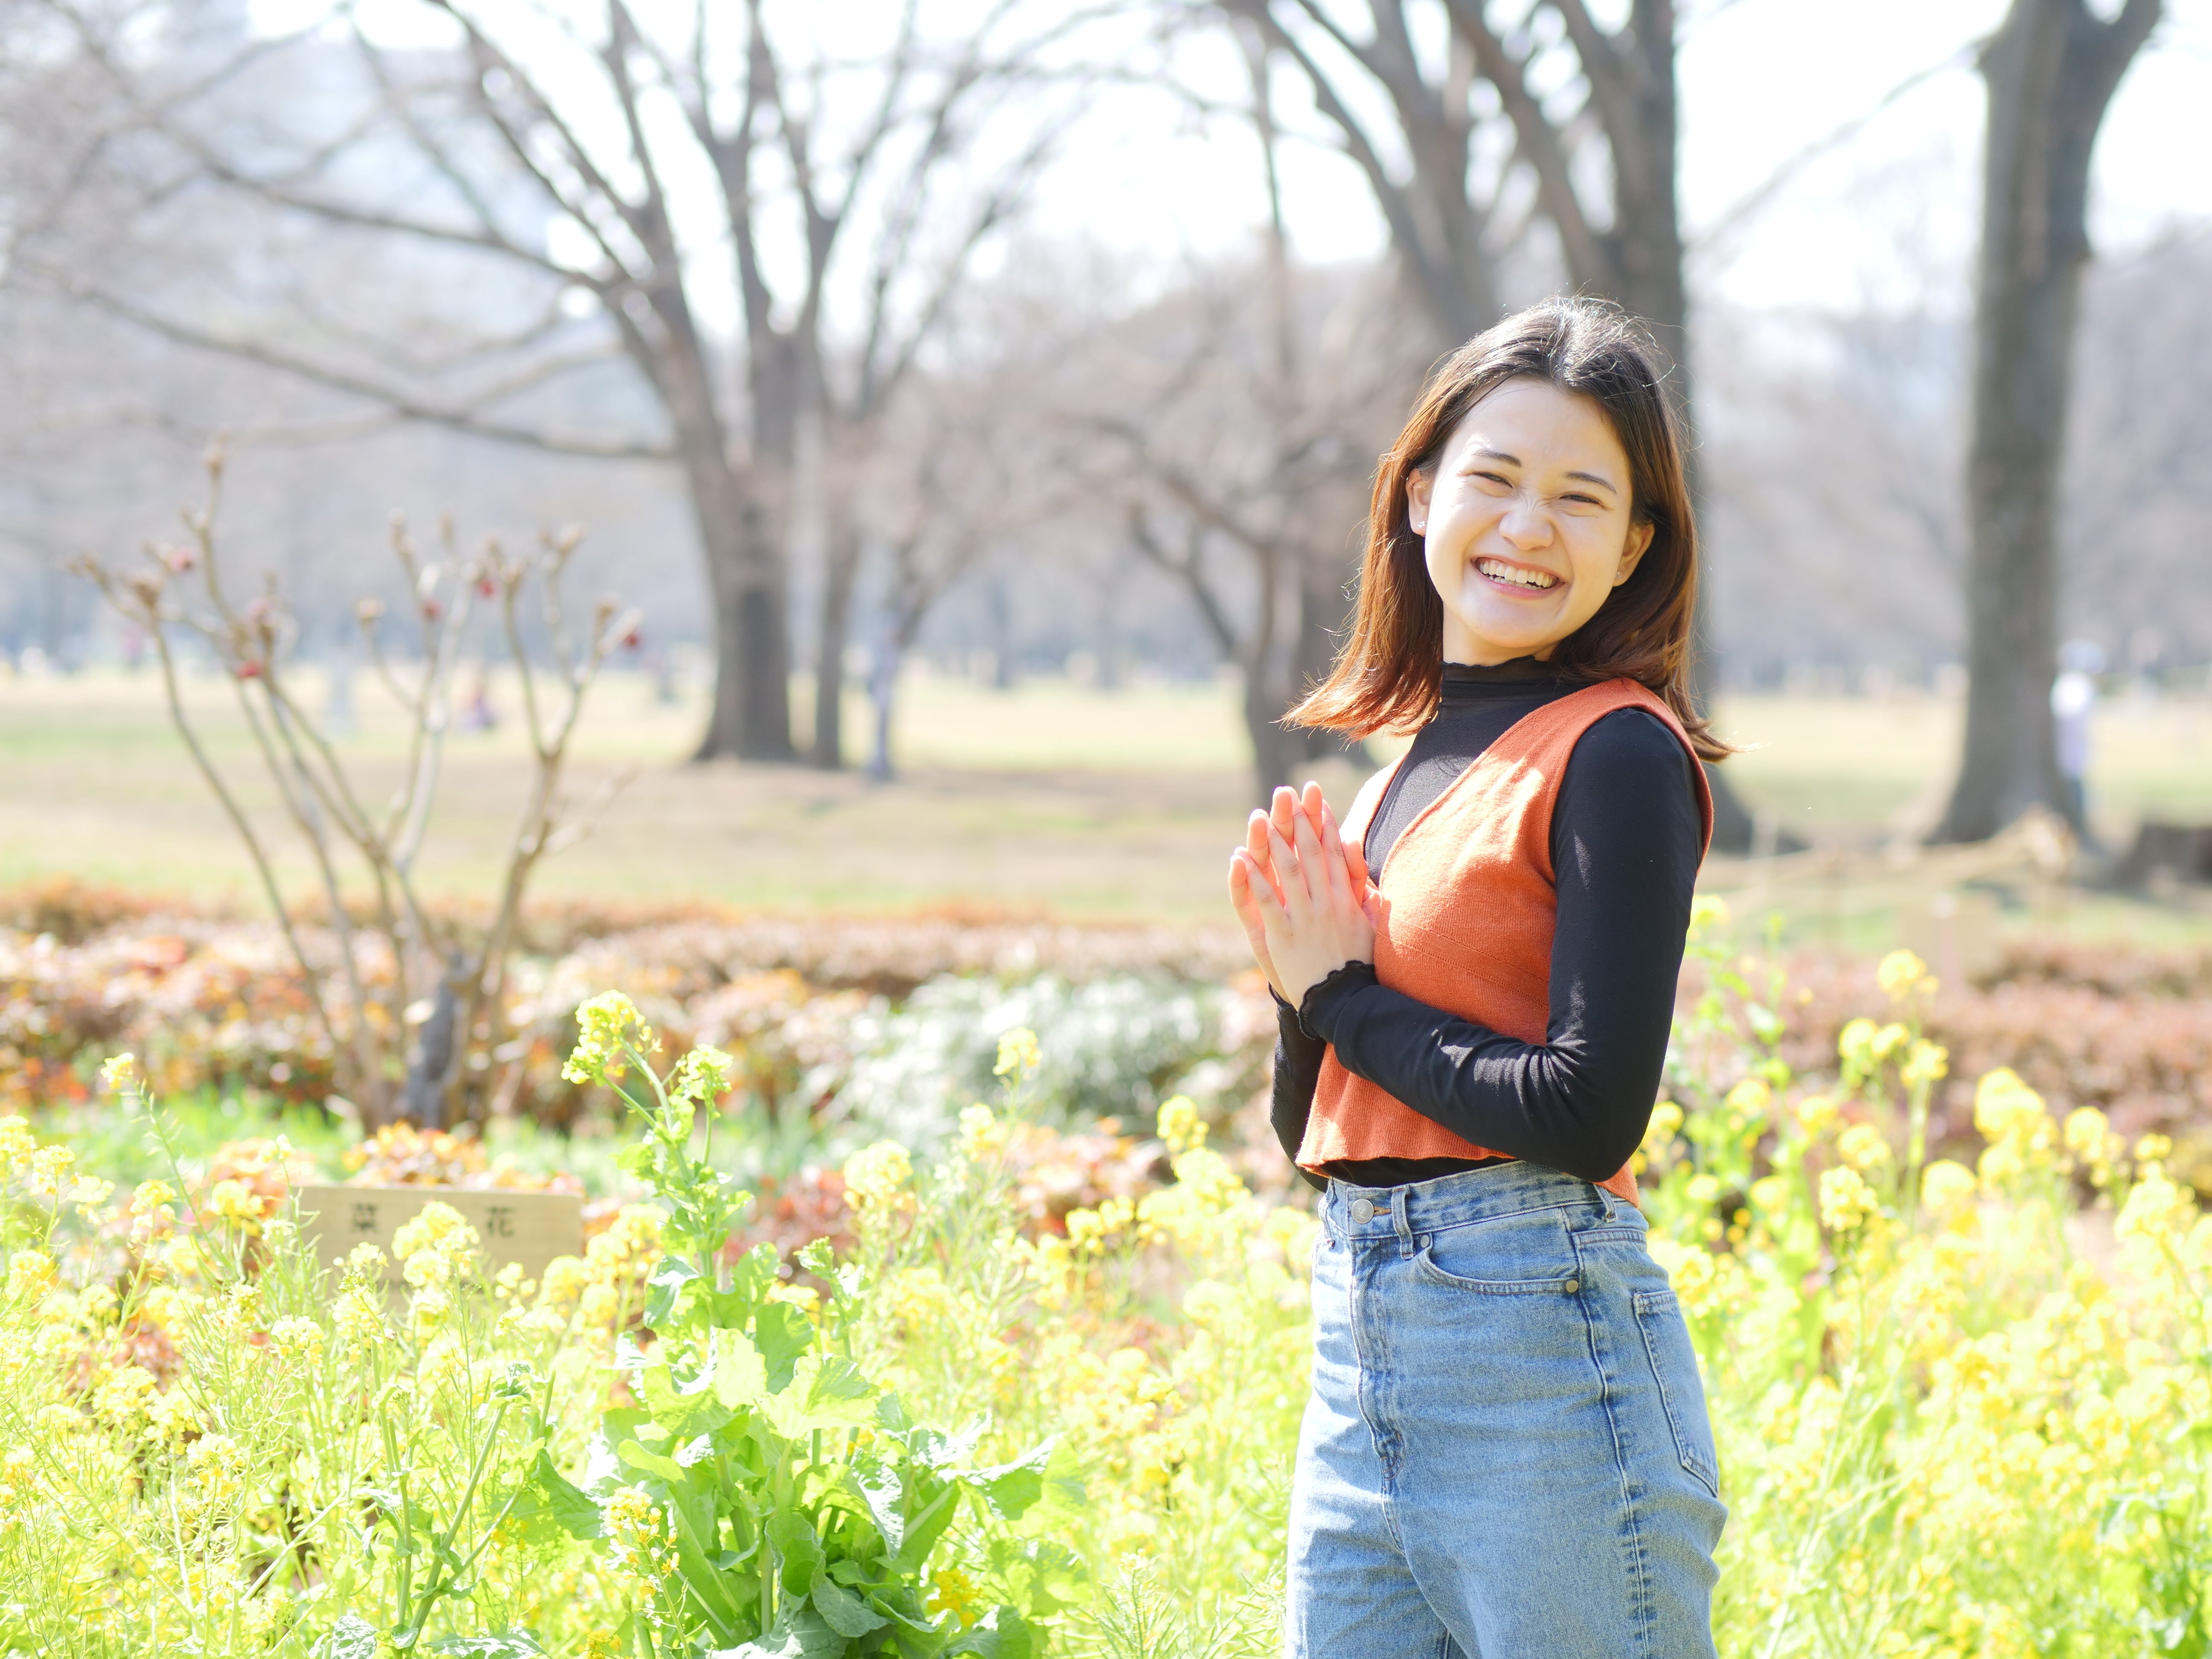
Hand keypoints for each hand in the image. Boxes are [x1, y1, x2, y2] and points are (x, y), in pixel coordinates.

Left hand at [1227, 782, 1376, 1008]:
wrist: (1345, 1002)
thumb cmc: (1359, 968)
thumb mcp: (1372, 930)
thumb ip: (1370, 901)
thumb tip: (1372, 883)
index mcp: (1347, 901)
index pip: (1336, 855)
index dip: (1327, 827)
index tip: (1318, 805)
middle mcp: (1327, 903)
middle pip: (1313, 854)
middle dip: (1301, 822)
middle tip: (1291, 797)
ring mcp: (1304, 917)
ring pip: (1289, 870)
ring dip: (1276, 841)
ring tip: (1264, 818)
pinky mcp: (1283, 933)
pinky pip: (1266, 898)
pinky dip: (1253, 876)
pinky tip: (1241, 857)